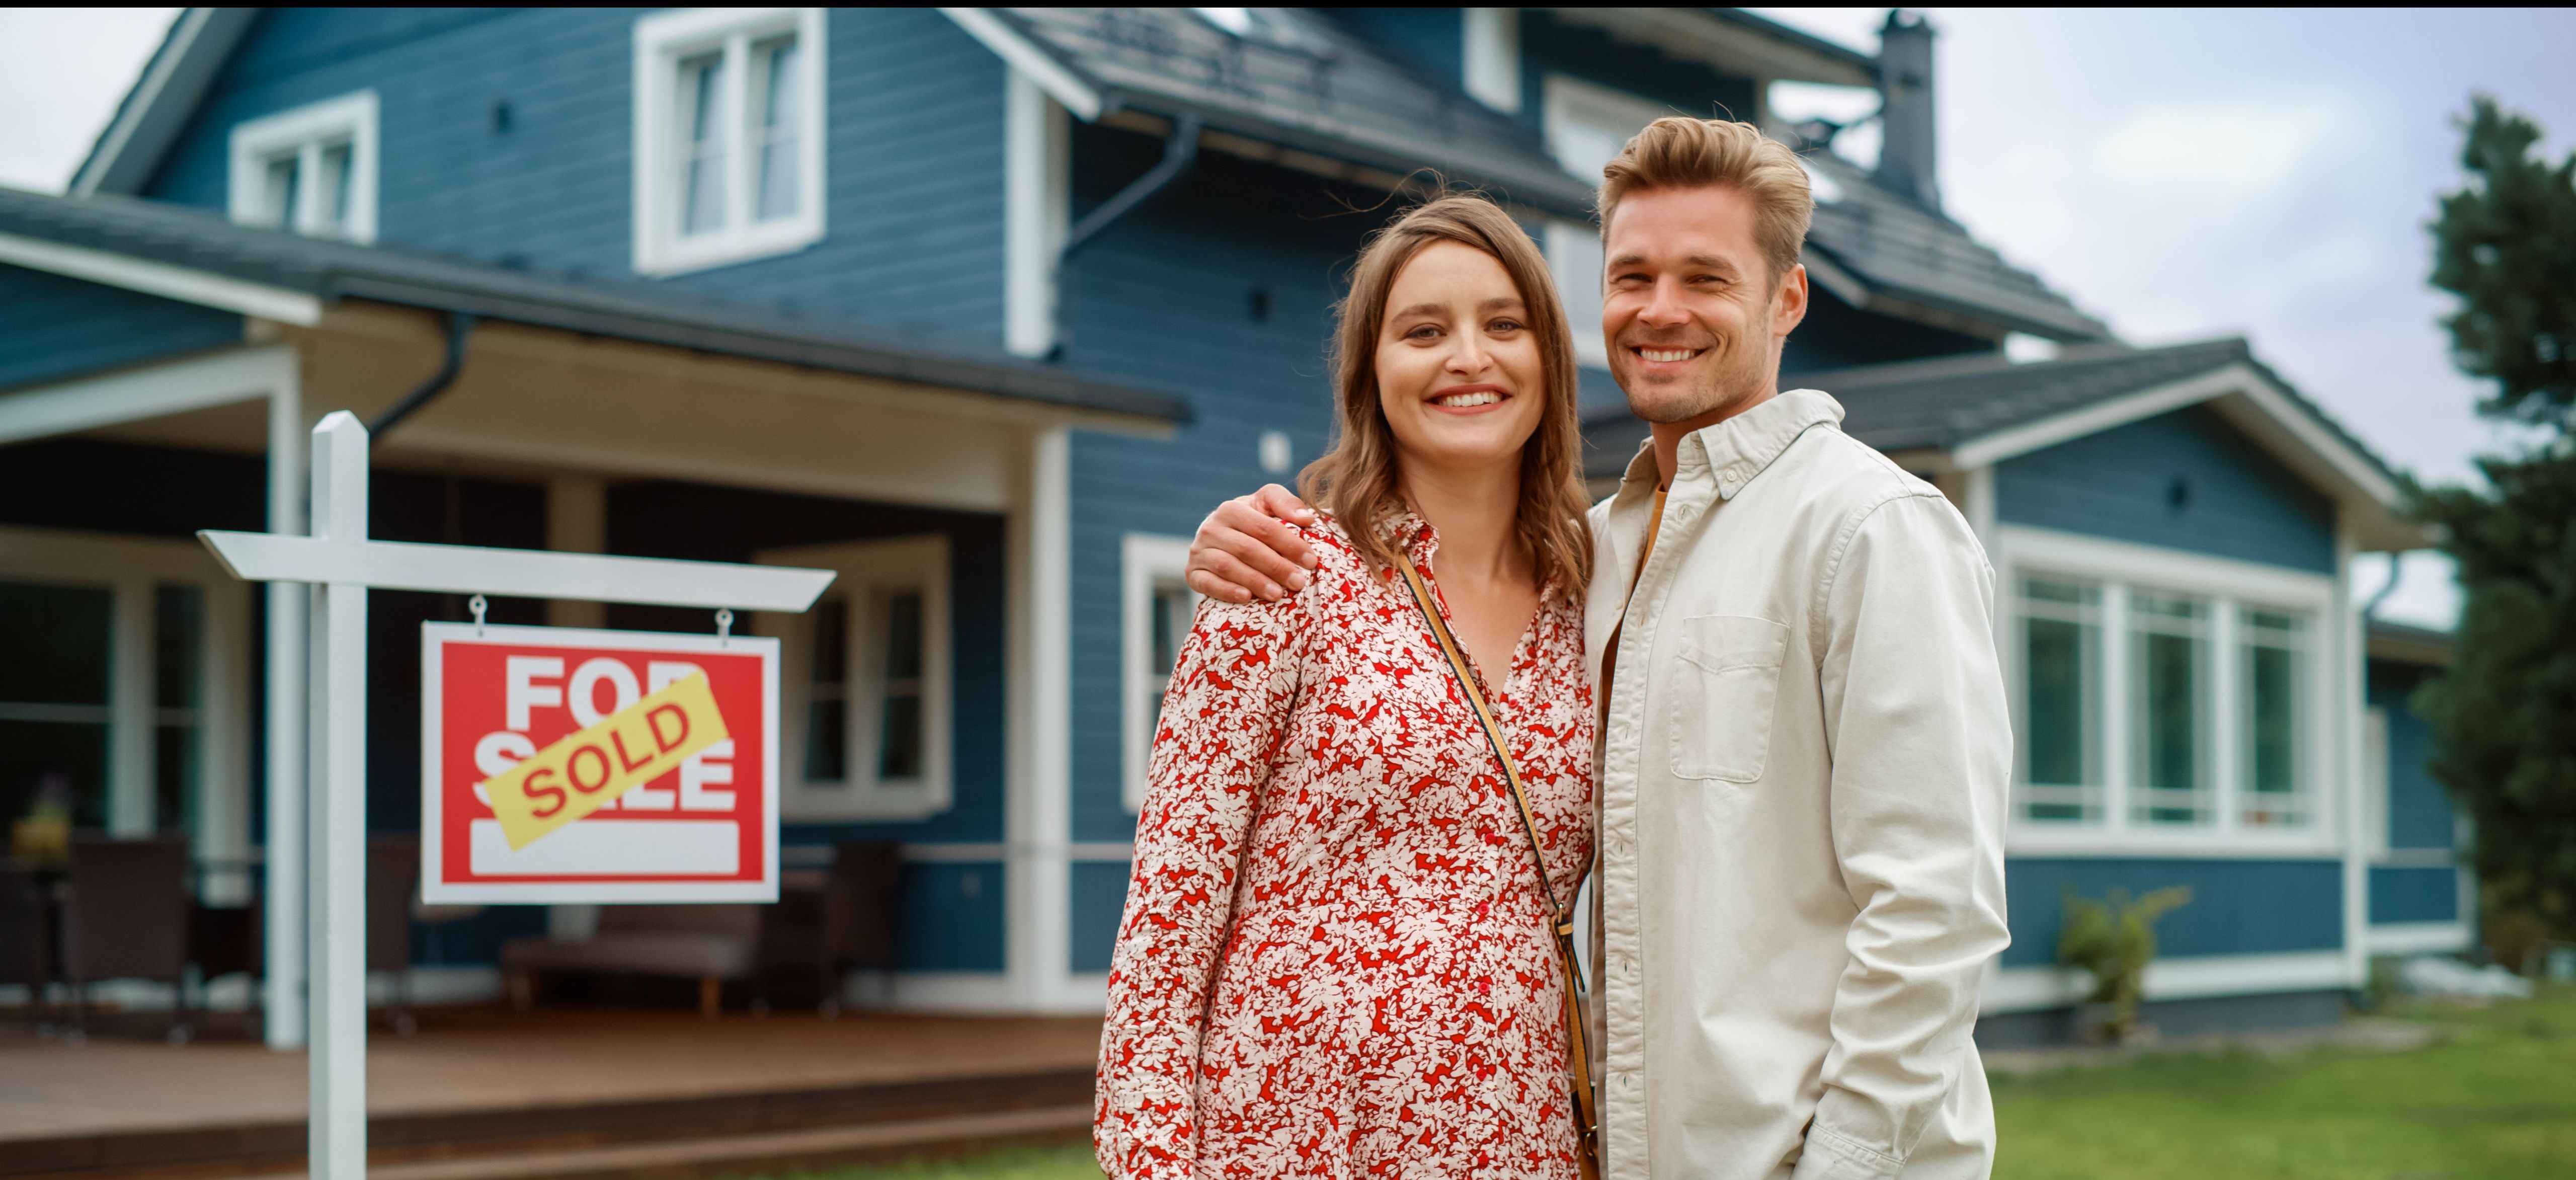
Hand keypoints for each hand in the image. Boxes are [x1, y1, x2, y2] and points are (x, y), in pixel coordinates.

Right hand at [1186, 484, 1319, 602]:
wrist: (1221, 539)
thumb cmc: (1252, 522)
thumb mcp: (1267, 505)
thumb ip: (1286, 504)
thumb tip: (1307, 519)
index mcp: (1231, 509)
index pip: (1263, 527)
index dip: (1289, 544)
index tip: (1311, 561)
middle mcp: (1210, 528)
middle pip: (1247, 548)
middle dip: (1276, 567)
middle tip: (1299, 582)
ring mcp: (1199, 552)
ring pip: (1228, 566)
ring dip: (1255, 581)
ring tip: (1278, 594)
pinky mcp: (1192, 573)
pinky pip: (1207, 583)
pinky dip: (1227, 591)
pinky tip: (1246, 597)